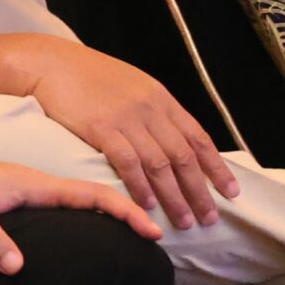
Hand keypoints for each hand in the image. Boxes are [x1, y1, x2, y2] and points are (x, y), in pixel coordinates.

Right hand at [0, 32, 236, 229]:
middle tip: (209, 218)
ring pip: (160, 164)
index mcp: (160, 98)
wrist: (53, 63)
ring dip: (174, 197)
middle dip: (200, 190)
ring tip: (184, 222)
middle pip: (183, 156)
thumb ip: (154, 112)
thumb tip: (173, 140)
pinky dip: (140, 187)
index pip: (198, 137)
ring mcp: (126, 118)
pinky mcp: (101, 128)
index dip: (216, 167)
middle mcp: (149, 108)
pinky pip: (127, 163)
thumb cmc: (91, 77)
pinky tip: (146, 206)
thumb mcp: (133, 87)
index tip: (230, 192)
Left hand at [0, 145, 161, 273]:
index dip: (123, 210)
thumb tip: (17, 267)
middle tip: (157, 240)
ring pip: (78, 206)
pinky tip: (87, 242)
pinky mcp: (17, 206)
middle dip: (126, 215)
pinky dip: (82, 225)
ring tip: (133, 243)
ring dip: (107, 220)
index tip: (151, 229)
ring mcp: (27, 195)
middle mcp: (36, 186)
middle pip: (92, 199)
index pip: (88, 194)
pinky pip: (60, 215)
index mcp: (32, 183)